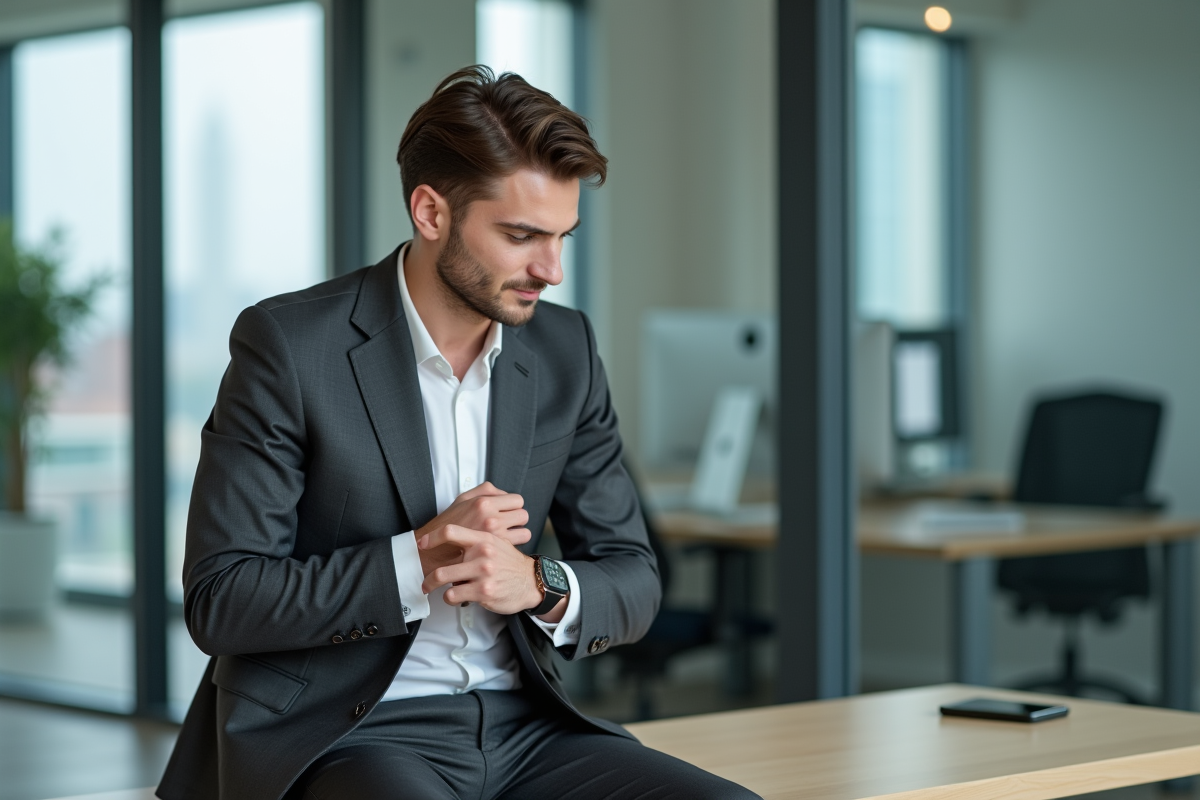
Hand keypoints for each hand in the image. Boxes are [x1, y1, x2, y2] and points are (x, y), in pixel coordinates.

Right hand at [414, 482, 530, 577]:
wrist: (434, 550)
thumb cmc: (448, 524)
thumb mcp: (463, 500)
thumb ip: (485, 491)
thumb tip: (503, 493)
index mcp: (484, 502)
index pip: (517, 500)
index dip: (513, 506)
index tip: (508, 512)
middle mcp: (491, 518)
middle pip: (523, 515)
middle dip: (517, 520)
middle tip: (508, 525)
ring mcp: (495, 536)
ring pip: (524, 532)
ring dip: (518, 534)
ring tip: (507, 537)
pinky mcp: (495, 552)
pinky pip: (517, 546)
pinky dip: (513, 547)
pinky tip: (503, 547)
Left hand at [419, 526, 542, 614]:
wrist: (531, 580)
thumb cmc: (508, 562)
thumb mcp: (495, 542)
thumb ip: (474, 538)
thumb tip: (447, 537)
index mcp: (483, 538)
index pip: (451, 532)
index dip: (432, 538)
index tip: (421, 544)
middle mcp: (483, 553)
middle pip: (442, 567)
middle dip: (429, 579)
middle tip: (426, 583)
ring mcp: (483, 573)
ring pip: (445, 582)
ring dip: (440, 590)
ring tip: (443, 591)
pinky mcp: (484, 591)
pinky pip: (453, 596)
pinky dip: (452, 598)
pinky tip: (460, 596)